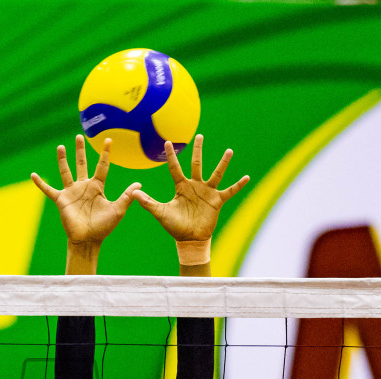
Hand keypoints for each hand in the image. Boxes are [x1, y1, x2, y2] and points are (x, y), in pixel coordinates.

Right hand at [32, 136, 136, 249]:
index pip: (102, 166)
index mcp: (97, 187)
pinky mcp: (61, 200)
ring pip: (66, 172)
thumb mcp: (117, 210)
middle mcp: (83, 186)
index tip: (109, 140)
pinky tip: (33, 175)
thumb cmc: (103, 227)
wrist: (89, 240)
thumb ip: (126, 196)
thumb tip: (139, 185)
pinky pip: (49, 190)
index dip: (105, 154)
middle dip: (80, 150)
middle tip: (79, 136)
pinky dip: (40, 184)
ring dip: (63, 160)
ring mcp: (71, 192)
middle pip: (81, 164)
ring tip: (61, 146)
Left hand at [130, 135, 248, 241]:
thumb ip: (148, 202)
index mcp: (181, 187)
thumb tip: (133, 192)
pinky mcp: (217, 201)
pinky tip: (247, 177)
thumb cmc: (175, 227)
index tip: (167, 142)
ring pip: (216, 173)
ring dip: (223, 163)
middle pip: (197, 164)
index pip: (174, 168)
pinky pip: (229, 191)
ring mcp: (207, 192)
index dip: (171, 156)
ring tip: (229, 151)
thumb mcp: (160, 213)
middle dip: (197, 150)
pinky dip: (238, 185)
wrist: (189, 239)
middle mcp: (195, 186)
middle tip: (199, 136)